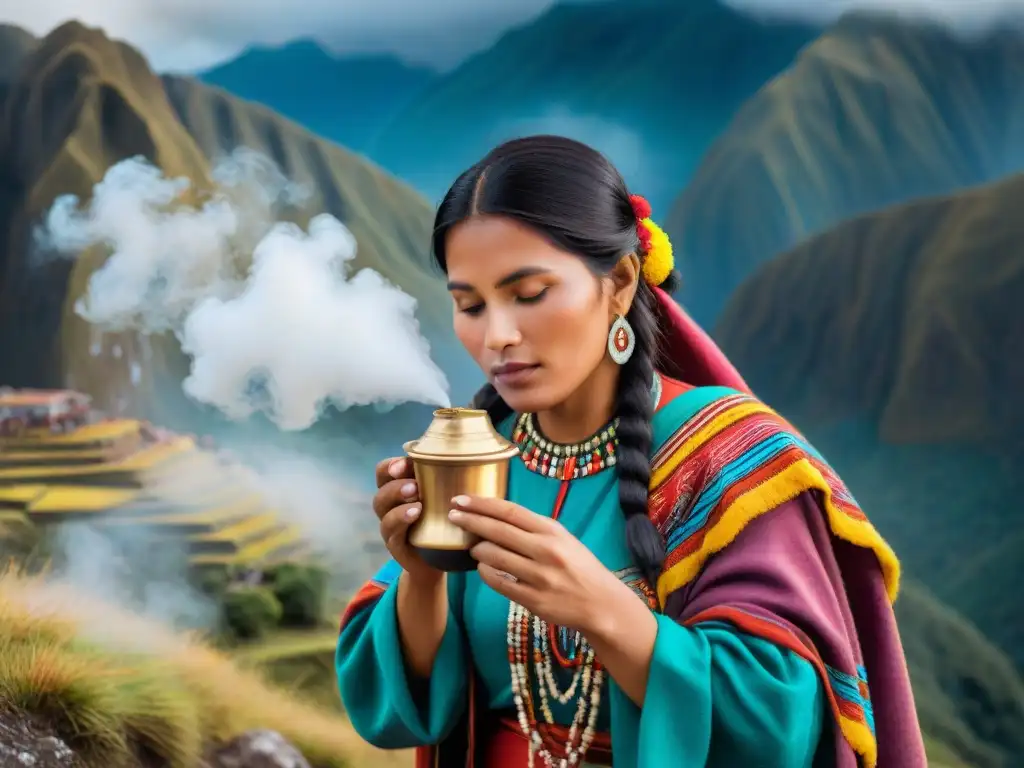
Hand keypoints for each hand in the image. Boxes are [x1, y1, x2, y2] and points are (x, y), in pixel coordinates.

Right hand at [372, 457, 439, 583]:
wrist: (444, 558)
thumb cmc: (445, 519)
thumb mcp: (447, 495)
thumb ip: (451, 476)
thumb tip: (470, 455)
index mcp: (399, 489)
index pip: (385, 471)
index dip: (392, 465)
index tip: (405, 463)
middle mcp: (390, 506)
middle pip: (381, 490)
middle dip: (396, 485)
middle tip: (415, 486)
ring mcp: (391, 526)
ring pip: (383, 510)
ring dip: (398, 503)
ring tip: (418, 503)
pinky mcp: (396, 545)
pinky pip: (392, 532)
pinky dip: (401, 521)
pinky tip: (416, 515)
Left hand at [448, 495, 621, 633]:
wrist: (601, 603)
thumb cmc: (578, 567)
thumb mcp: (563, 539)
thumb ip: (533, 528)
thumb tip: (496, 517)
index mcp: (552, 531)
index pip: (509, 511)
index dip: (482, 504)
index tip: (460, 499)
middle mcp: (545, 550)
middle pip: (498, 530)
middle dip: (470, 521)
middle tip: (452, 515)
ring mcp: (539, 576)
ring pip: (494, 557)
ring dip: (478, 550)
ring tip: (473, 547)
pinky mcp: (533, 599)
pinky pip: (499, 583)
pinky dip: (485, 573)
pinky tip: (482, 569)